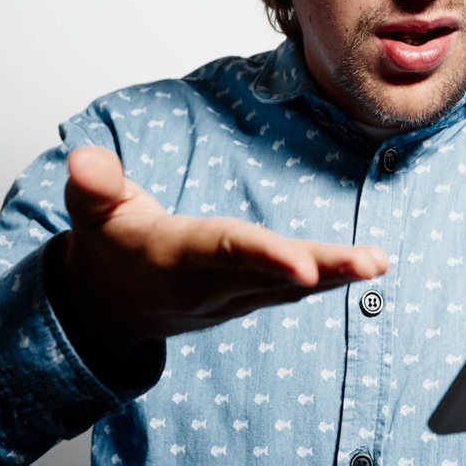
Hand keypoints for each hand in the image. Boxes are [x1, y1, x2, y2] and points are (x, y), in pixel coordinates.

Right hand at [51, 146, 387, 367]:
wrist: (107, 308)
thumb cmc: (108, 246)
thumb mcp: (90, 212)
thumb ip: (93, 184)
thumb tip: (84, 158)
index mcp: (178, 257)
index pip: (227, 251)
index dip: (265, 257)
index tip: (303, 266)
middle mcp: (211, 283)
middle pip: (274, 274)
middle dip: (324, 269)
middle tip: (371, 264)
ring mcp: (233, 297)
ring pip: (291, 286)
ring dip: (338, 276)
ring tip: (380, 262)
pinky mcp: (247, 299)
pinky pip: (293, 290)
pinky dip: (330, 280)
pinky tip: (368, 269)